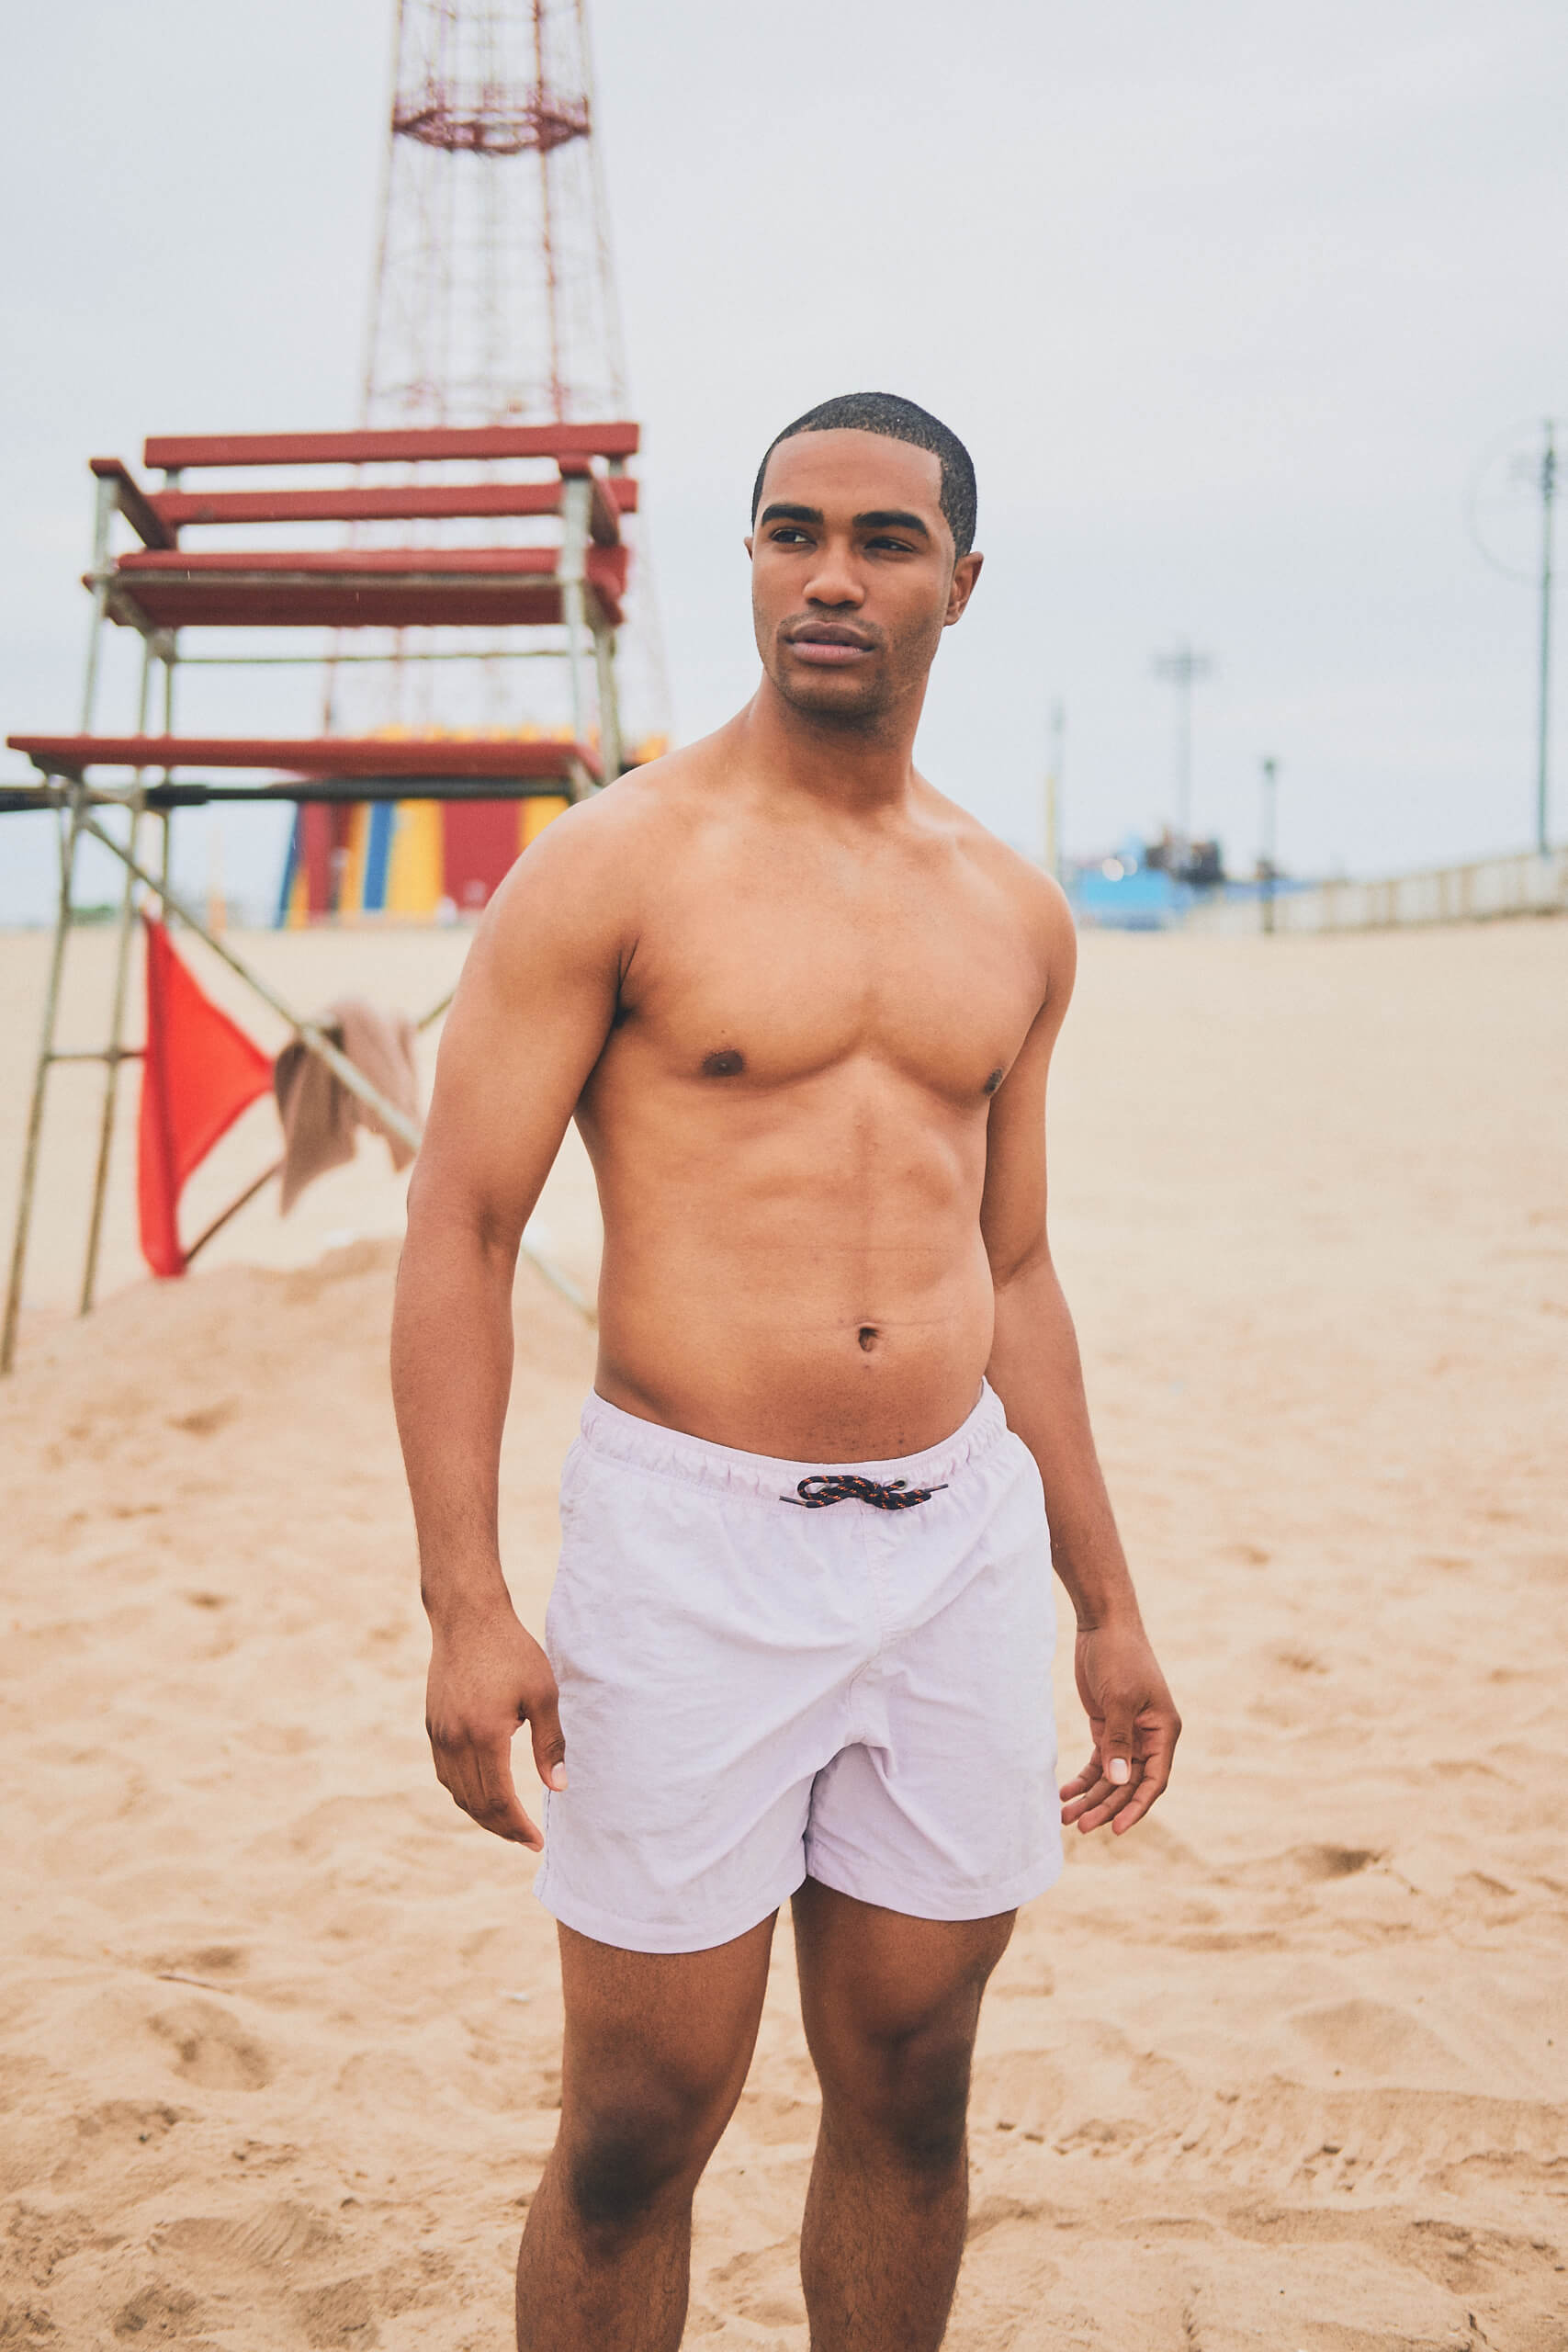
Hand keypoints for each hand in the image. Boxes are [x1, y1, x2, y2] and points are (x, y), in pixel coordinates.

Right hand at [425, 1603, 565, 1849]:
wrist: (467, 1618)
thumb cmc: (512, 1651)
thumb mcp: (543, 1694)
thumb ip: (550, 1743)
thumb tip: (559, 1787)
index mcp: (485, 1736)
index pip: (499, 1800)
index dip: (518, 1827)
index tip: (537, 1841)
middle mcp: (455, 1741)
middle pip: (476, 1804)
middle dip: (502, 1828)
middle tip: (526, 1839)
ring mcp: (439, 1734)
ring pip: (457, 1793)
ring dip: (481, 1814)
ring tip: (507, 1823)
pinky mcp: (433, 1725)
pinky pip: (445, 1774)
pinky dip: (464, 1793)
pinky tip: (482, 1792)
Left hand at [1060, 1619, 1179, 1835]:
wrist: (1104, 1625)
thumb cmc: (1120, 1656)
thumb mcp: (1120, 1698)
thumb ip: (1118, 1741)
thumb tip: (1119, 1782)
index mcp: (1164, 1731)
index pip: (1154, 1780)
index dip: (1136, 1807)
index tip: (1116, 1829)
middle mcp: (1150, 1737)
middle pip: (1129, 1784)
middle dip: (1105, 1806)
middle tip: (1080, 1826)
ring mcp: (1128, 1733)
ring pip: (1112, 1777)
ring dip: (1091, 1797)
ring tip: (1066, 1817)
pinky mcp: (1107, 1727)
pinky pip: (1098, 1762)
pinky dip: (1084, 1779)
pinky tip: (1066, 1793)